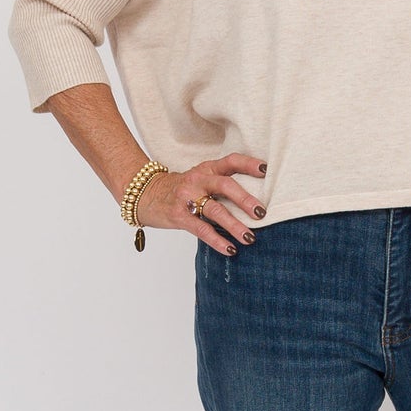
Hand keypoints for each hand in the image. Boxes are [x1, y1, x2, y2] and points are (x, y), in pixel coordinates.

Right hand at [133, 153, 266, 253]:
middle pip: (225, 185)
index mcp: (206, 169)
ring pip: (215, 210)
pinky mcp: (179, 216)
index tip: (265, 170)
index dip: (248, 164)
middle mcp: (198, 180)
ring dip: (234, 225)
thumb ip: (221, 184)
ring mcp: (187, 197)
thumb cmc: (180, 189)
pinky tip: (230, 249)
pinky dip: (217, 240)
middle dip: (245, 199)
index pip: (230, 161)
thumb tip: (254, 201)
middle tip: (261, 213)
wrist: (144, 194)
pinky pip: (201, 229)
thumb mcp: (199, 179)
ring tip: (250, 238)